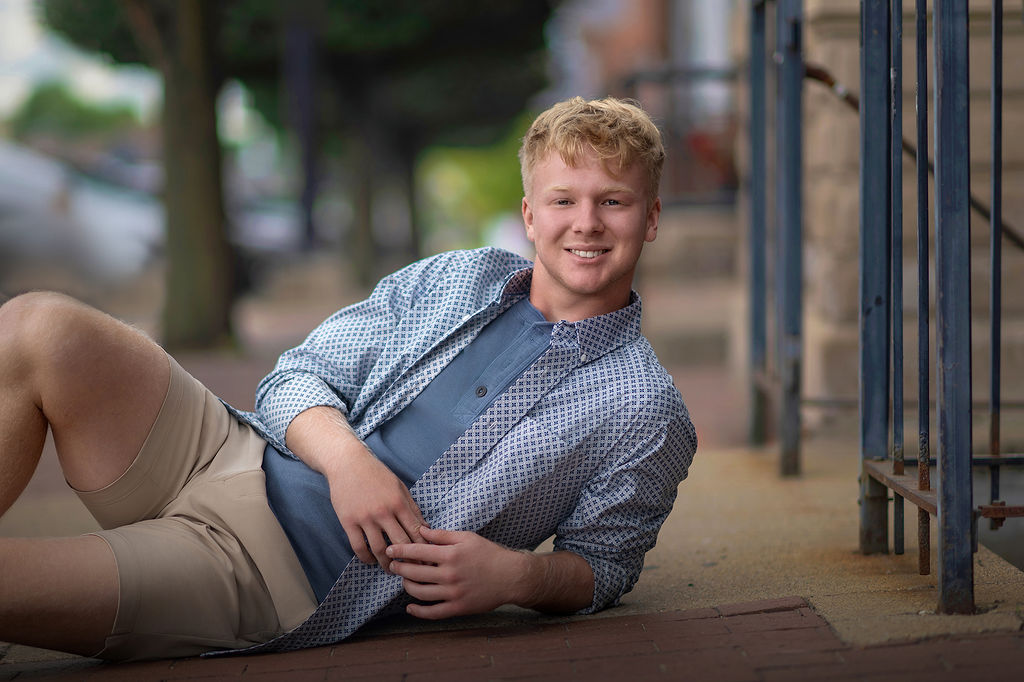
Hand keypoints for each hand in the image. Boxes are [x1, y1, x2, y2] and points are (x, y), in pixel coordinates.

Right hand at [321, 447, 427, 571]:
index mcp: (399, 503)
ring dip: (386, 563)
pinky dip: (366, 558)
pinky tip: (370, 560)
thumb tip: (426, 529)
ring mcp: (365, 518)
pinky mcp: (348, 522)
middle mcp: (384, 512)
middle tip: (412, 570)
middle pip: (400, 544)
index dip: (423, 548)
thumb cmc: (376, 474)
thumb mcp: (399, 487)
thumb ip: (412, 508)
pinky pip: (358, 547)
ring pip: (379, 549)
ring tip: (391, 568)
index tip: (426, 559)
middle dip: (408, 560)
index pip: (415, 532)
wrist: (347, 463)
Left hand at [385, 527, 530, 619]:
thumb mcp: (467, 537)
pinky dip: (418, 611)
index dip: (401, 551)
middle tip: (393, 566)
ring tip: (404, 581)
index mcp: (451, 555)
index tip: (390, 550)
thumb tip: (421, 530)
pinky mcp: (458, 608)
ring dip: (407, 587)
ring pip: (420, 593)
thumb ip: (442, 535)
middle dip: (400, 569)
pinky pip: (433, 613)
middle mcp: (450, 574)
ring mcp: (453, 593)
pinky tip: (410, 607)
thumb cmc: (489, 553)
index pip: (417, 552)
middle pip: (415, 573)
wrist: (510, 576)